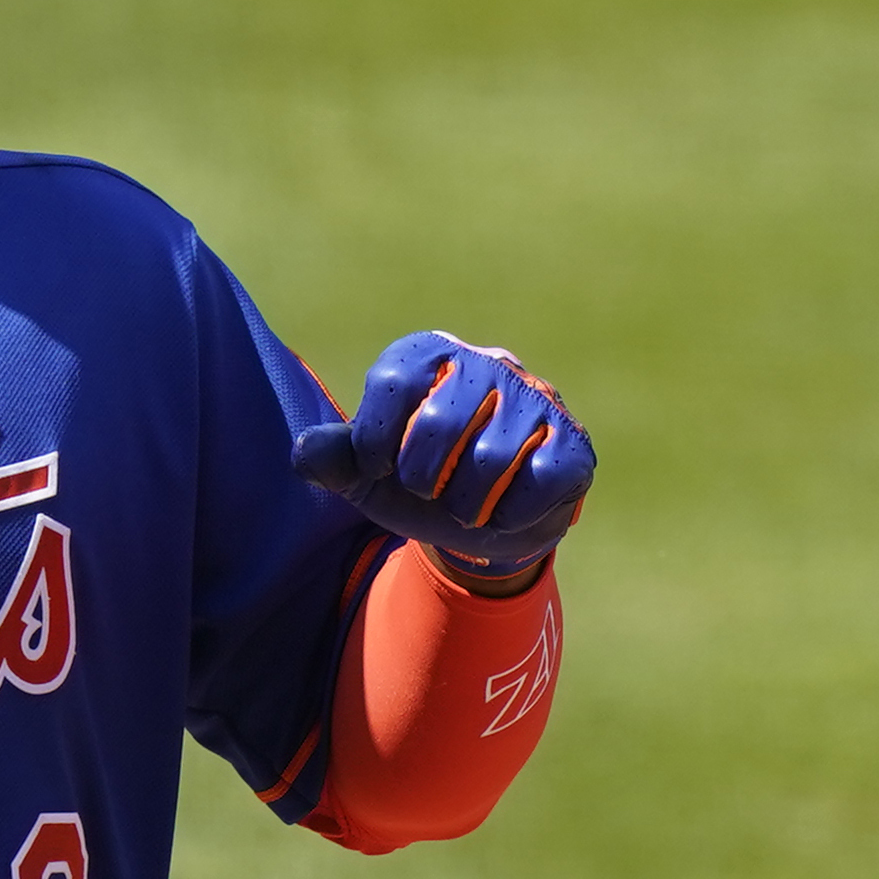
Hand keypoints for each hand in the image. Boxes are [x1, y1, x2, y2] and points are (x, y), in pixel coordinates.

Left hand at [291, 330, 595, 576]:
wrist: (482, 522)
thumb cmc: (417, 482)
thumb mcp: (367, 475)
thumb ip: (333, 459)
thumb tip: (304, 451)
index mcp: (431, 355)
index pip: (395, 380)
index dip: (376, 440)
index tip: (379, 469)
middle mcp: (488, 363)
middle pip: (441, 421)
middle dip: (421, 478)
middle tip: (425, 491)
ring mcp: (538, 399)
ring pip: (493, 458)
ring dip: (464, 505)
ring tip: (463, 506)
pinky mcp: (575, 442)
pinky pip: (542, 478)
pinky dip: (510, 513)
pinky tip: (504, 512)